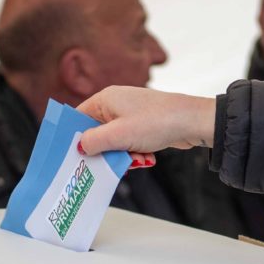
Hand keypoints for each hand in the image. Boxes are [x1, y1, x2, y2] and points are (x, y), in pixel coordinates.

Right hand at [76, 86, 215, 155]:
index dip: (74, 137)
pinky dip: (135, 154)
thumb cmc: (156, 122)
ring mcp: (130, 115)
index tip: (71, 155)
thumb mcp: (118, 135)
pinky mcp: (142, 126)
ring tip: (136, 160)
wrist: (192, 122)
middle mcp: (115, 105)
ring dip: (122, 156)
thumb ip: (93, 141)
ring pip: (114, 143)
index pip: (78, 118)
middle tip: (109, 163)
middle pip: (96, 133)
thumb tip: (80, 147)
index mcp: (105, 100)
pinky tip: (146, 158)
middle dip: (104, 151)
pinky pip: (128, 144)